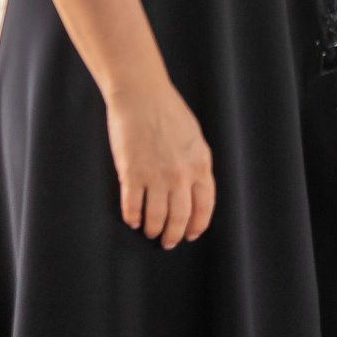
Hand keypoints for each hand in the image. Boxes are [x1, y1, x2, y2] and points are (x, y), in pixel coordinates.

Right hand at [107, 78, 213, 248]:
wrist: (141, 95)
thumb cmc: (168, 111)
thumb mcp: (194, 138)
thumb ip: (196, 165)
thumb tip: (194, 190)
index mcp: (200, 165)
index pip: (204, 207)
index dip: (197, 226)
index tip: (190, 234)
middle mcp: (181, 175)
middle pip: (179, 218)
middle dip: (173, 235)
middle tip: (168, 241)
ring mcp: (156, 176)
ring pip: (156, 218)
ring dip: (153, 229)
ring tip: (149, 230)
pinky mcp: (132, 175)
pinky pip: (132, 207)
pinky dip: (132, 218)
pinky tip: (132, 219)